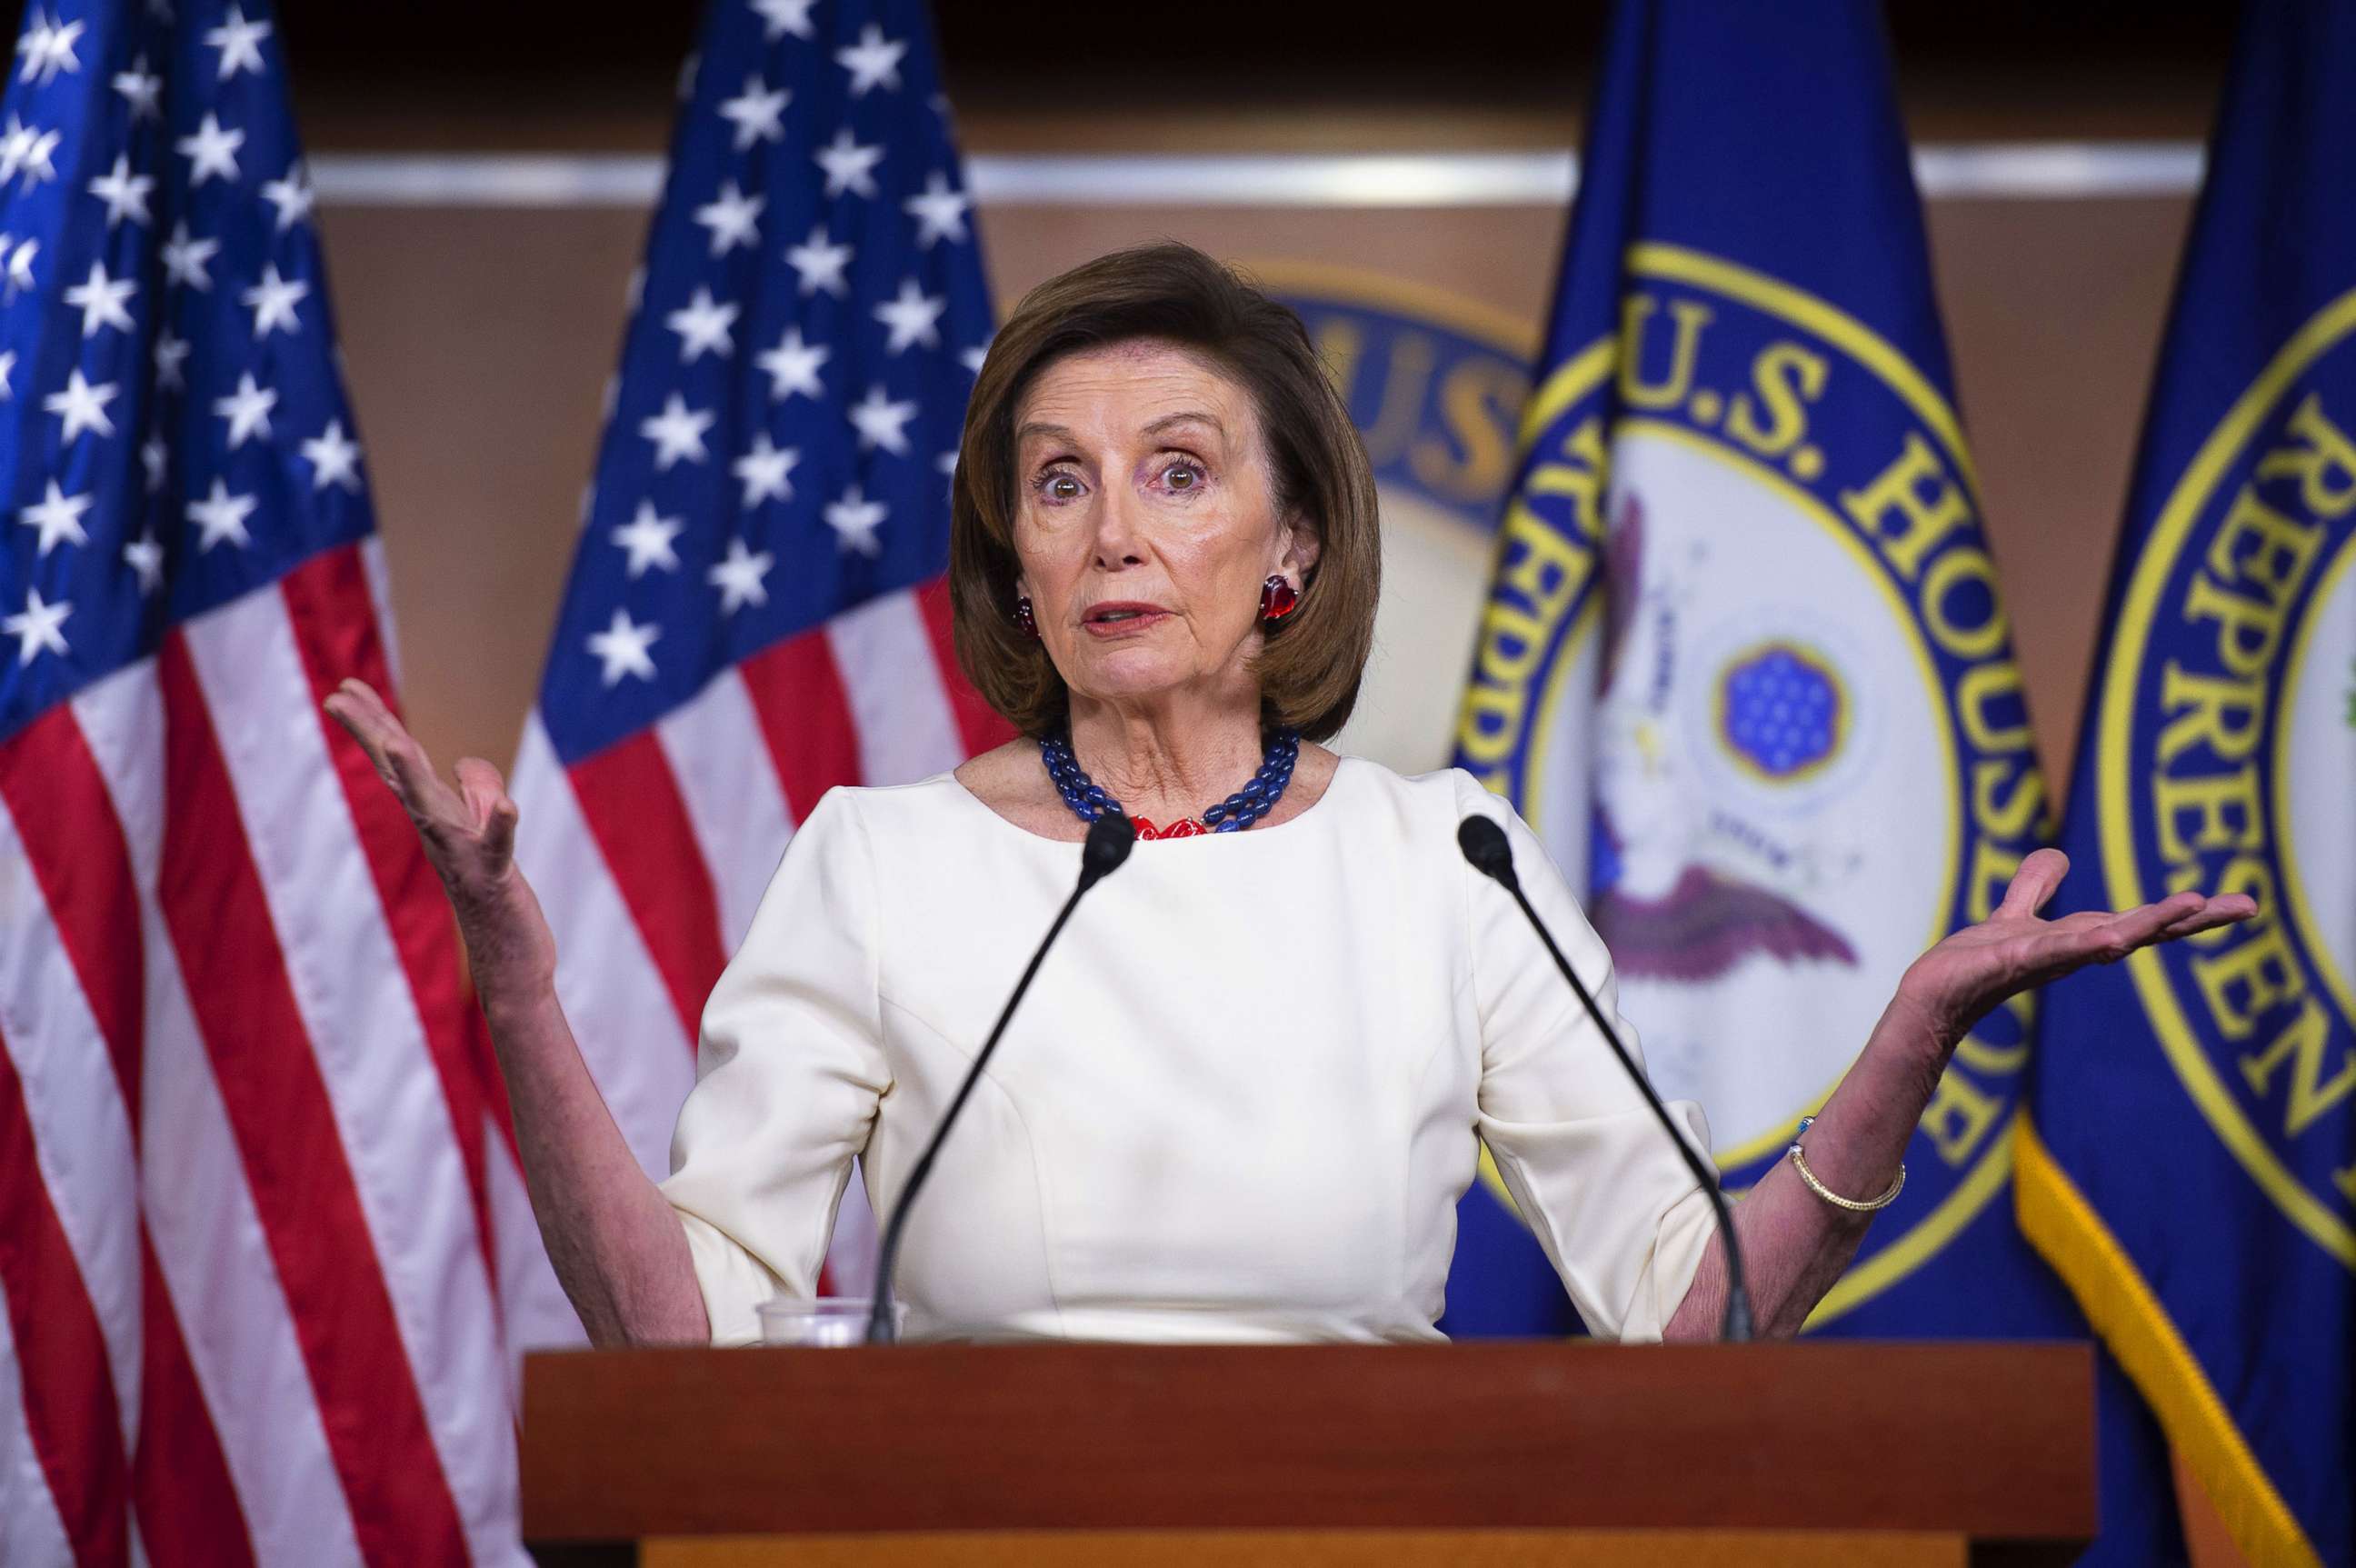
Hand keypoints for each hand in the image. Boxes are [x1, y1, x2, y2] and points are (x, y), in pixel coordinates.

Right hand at [323, 678, 555, 998]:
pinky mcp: (495, 877)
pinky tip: (508, 807)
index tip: (343, 688)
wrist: (507, 955)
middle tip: (337, 697)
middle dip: (373, 734)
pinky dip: (500, 826)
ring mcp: (461, 855)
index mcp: (435, 815)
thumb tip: (466, 762)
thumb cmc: (493, 893)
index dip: (375, 723)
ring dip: (415, 777)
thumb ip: (476, 792)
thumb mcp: (486, 830)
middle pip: (401, 775)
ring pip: (433, 810)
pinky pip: (497, 848)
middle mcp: (438, 831)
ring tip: (397, 743)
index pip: (399, 761)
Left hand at [1887, 848, 2256, 1050]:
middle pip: (2142, 930)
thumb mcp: (2013, 915)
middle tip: (2247, 905)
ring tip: (2193, 906)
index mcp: (2080, 938)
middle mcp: (2073, 951)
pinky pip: (2053, 951)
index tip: (2241, 903)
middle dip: (2192, 918)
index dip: (2189, 913)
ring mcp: (2047, 958)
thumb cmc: (1976, 965)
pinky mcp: (2011, 961)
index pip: (2144, 922)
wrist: (1933, 998)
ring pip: (2108, 939)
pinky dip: (2082, 944)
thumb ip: (2034, 888)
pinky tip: (2112, 938)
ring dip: (2149, 924)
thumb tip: (2058, 855)